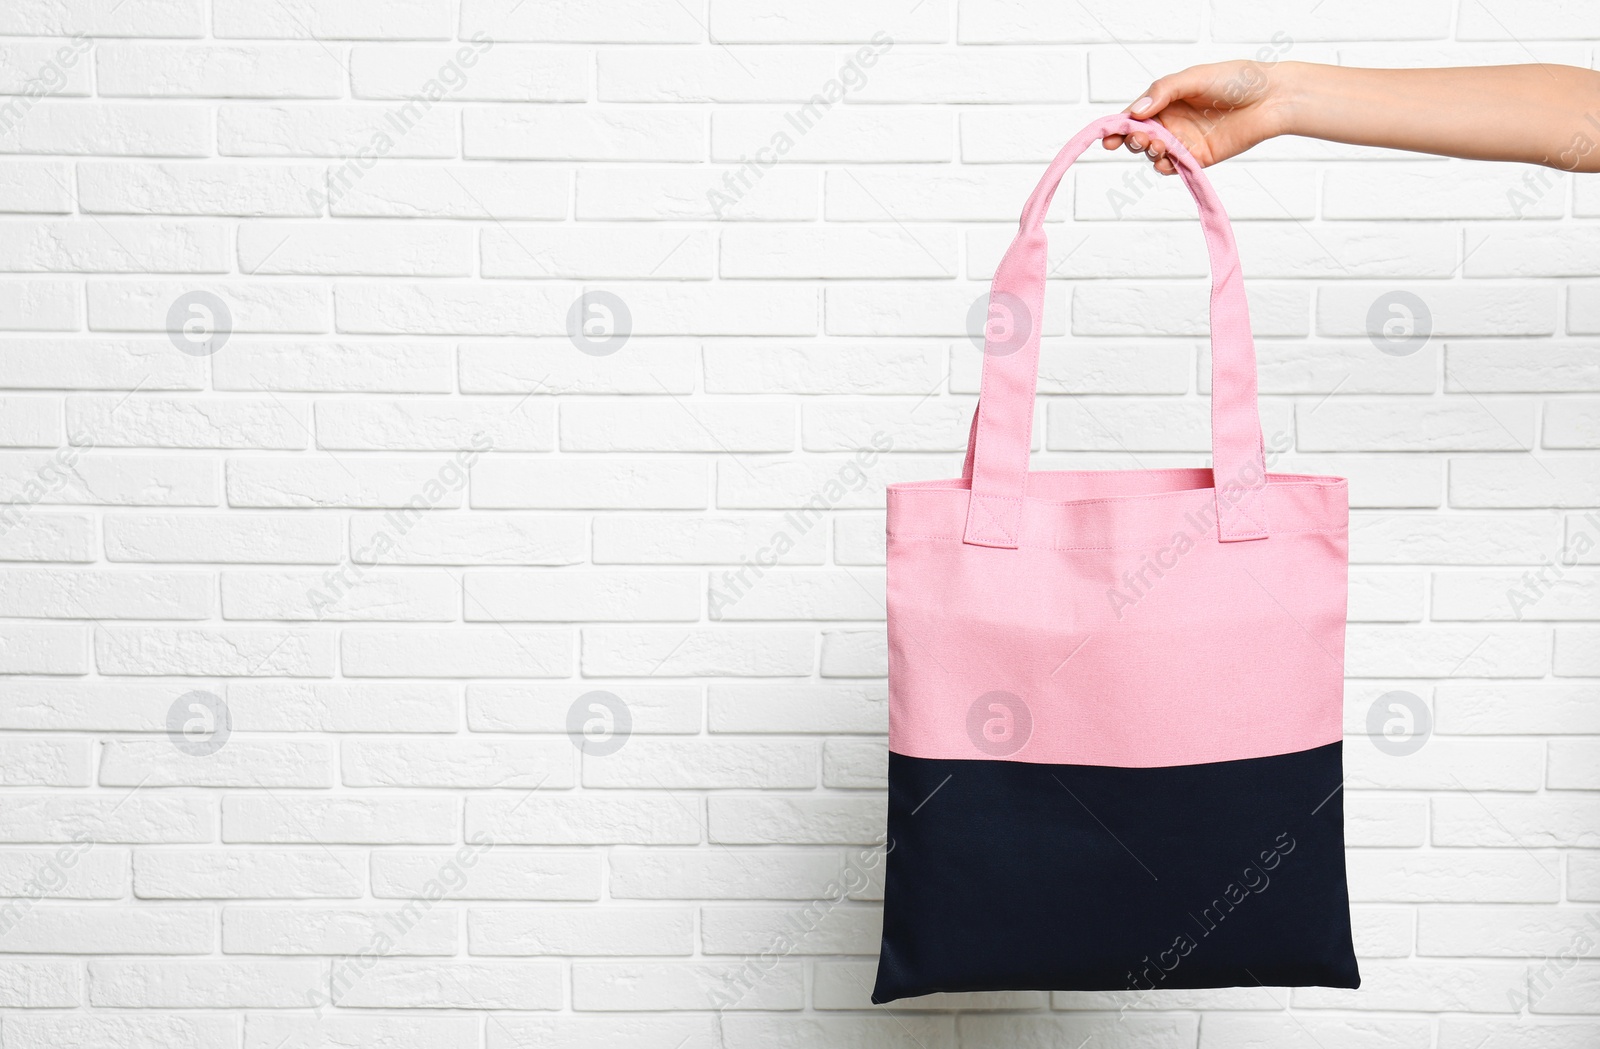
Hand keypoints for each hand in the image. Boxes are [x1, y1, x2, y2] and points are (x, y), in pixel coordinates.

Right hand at [1101, 60, 1291, 173]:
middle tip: (1140, 139)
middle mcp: (1171, 121)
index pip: (1134, 115)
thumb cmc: (1236, 80)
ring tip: (1157, 146)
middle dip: (1133, 140)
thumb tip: (1135, 111)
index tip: (1108, 138)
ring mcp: (1183, 141)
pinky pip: (1173, 167)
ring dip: (1149, 153)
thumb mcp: (1194, 77)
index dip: (1118, 127)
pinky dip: (1165, 167)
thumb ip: (1163, 92)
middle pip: (1139, 136)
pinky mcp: (1197, 158)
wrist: (1271, 99)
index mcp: (1166, 99)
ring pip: (1153, 154)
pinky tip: (1167, 161)